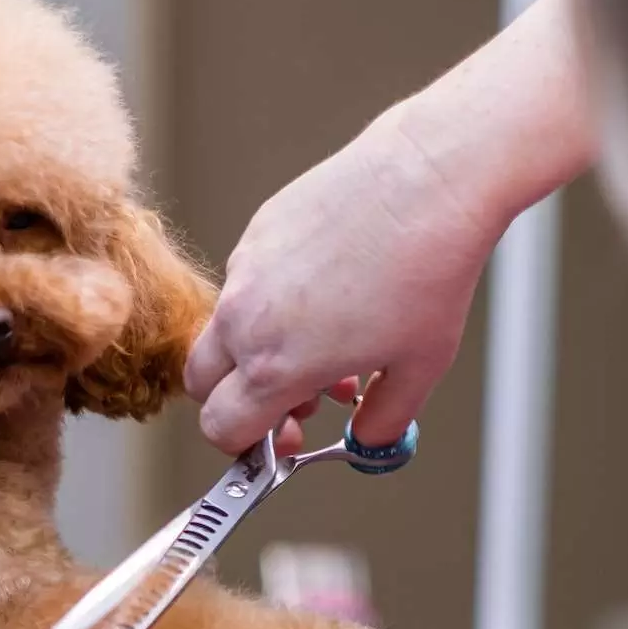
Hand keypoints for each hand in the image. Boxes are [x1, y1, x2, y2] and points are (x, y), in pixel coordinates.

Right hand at [184, 106, 496, 452]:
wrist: (425, 182)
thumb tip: (369, 437)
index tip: (280, 439)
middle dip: (241, 400)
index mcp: (275, 367)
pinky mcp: (256, 233)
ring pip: (226, 331)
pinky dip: (273, 302)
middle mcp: (245, 321)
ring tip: (329, 341)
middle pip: (201, 385)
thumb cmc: (425, 271)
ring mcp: (244, 273)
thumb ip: (385, 420)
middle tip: (296, 398)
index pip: (222, 428)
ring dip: (260, 351)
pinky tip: (331, 289)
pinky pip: (247, 284)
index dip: (248, 445)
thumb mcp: (419, 368)